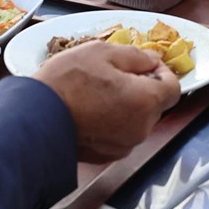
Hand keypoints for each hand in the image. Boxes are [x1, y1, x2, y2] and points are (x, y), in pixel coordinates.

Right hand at [33, 41, 178, 162]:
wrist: (34, 118)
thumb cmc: (67, 83)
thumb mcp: (103, 52)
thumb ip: (136, 56)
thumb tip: (152, 61)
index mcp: (146, 102)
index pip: (173, 87)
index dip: (162, 72)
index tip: (145, 65)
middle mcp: (140, 129)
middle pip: (154, 105)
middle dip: (141, 88)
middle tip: (114, 74)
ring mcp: (123, 145)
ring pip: (136, 120)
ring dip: (125, 105)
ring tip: (97, 91)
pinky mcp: (106, 155)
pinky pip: (119, 134)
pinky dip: (111, 121)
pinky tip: (90, 109)